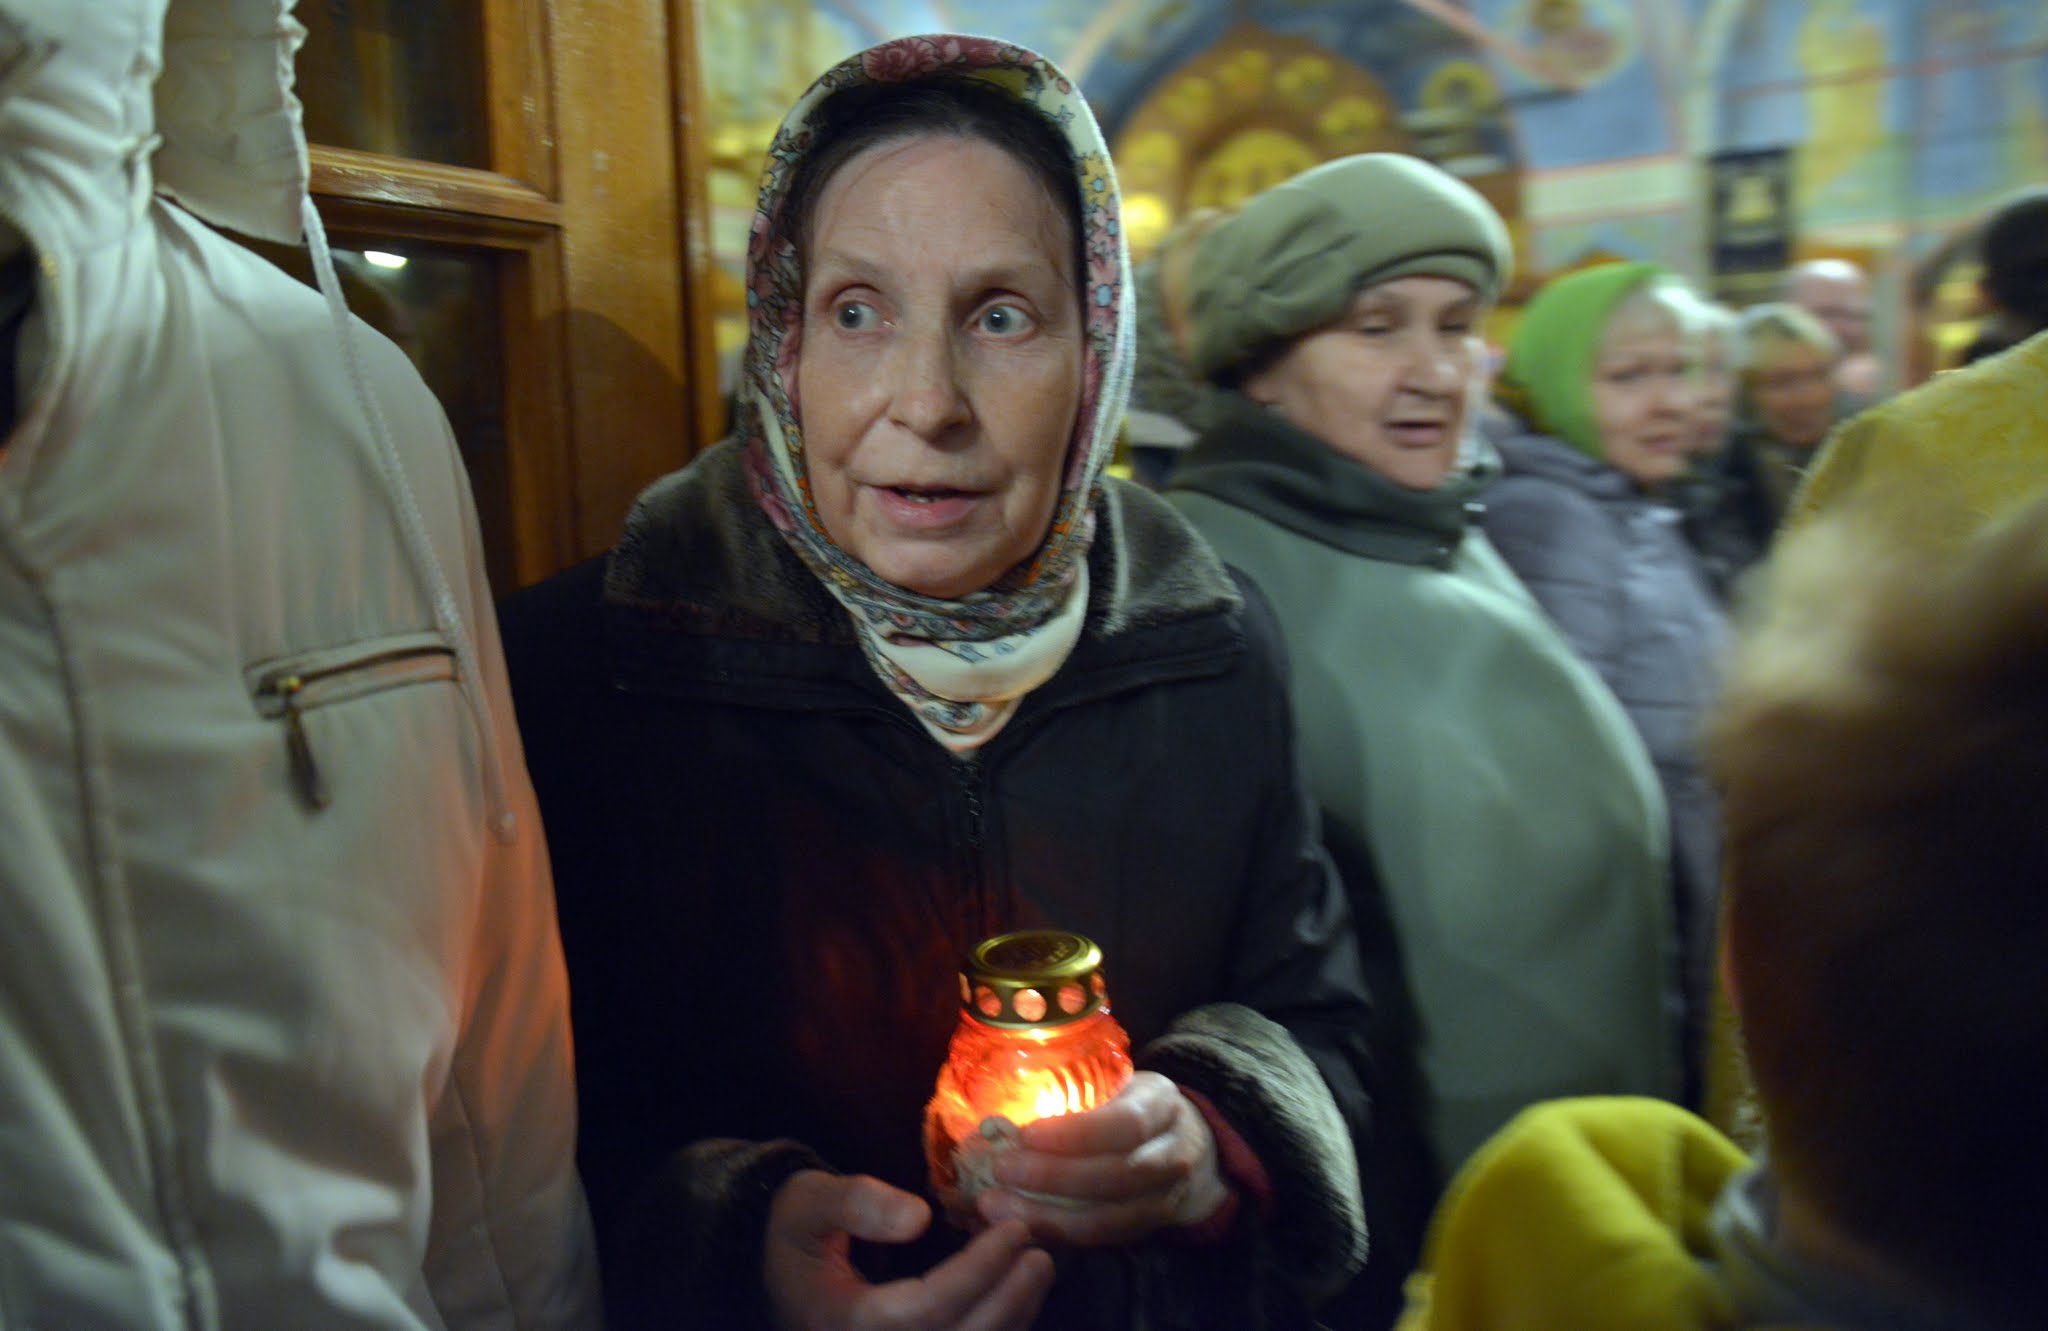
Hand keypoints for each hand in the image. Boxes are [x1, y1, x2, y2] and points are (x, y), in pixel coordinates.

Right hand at [764, 1170, 1053, 1330]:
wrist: (775, 1271)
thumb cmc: (795, 1231)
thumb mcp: (810, 1203)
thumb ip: (857, 1204)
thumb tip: (919, 1218)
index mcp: (846, 1324)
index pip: (928, 1308)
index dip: (978, 1272)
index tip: (1012, 1230)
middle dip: (1009, 1301)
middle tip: (1040, 1253)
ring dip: (1014, 1318)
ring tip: (1038, 1268)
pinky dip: (1000, 1329)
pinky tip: (1018, 1294)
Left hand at [976, 1071, 1230, 1245]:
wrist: (1186, 1141)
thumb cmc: (1133, 1103)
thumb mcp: (1118, 1082)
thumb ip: (1077, 1091)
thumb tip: (1002, 1110)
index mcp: (1162, 1104)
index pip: (1126, 1124)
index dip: (1076, 1134)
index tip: (1027, 1134)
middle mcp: (1174, 1154)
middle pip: (1116, 1176)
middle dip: (1053, 1178)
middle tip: (1001, 1170)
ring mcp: (1166, 1198)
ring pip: (1108, 1219)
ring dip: (1048, 1217)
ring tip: (996, 1206)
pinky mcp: (1149, 1229)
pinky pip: (1101, 1240)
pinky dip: (1057, 1235)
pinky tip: (1020, 1225)